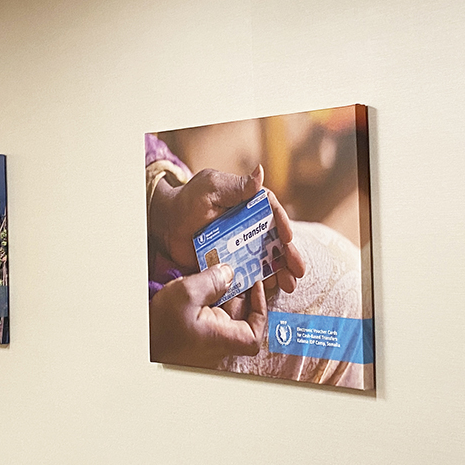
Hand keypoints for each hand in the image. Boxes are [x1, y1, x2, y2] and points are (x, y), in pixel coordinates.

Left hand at [149, 165, 305, 292]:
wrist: (166, 224)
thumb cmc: (187, 201)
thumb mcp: (211, 188)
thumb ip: (236, 186)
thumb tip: (260, 173)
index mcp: (249, 204)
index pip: (272, 213)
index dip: (283, 225)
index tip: (288, 239)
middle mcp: (250, 225)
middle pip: (275, 240)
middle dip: (289, 256)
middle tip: (298, 271)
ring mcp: (241, 245)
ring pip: (265, 259)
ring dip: (279, 272)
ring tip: (289, 285)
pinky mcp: (230, 262)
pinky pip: (247, 273)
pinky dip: (258, 282)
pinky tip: (268, 291)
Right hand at [150, 265, 266, 367]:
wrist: (135, 342)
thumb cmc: (160, 329)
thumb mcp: (186, 294)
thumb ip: (212, 280)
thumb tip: (227, 272)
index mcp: (223, 337)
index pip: (255, 328)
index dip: (260, 307)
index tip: (255, 286)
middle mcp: (218, 342)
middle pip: (240, 316)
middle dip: (238, 292)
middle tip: (235, 269)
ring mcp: (206, 340)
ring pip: (223, 315)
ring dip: (221, 294)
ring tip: (215, 273)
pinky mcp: (194, 336)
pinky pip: (208, 316)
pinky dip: (208, 301)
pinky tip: (200, 286)